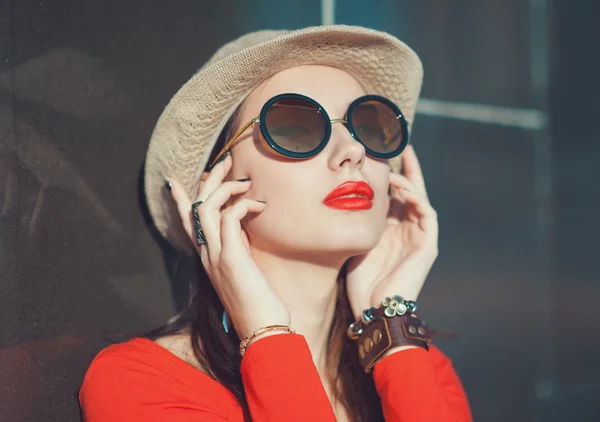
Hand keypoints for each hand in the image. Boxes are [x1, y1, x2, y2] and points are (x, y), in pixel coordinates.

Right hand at [168, 153, 289, 339]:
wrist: (261, 329)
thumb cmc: (257, 301)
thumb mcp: (243, 267)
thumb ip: (237, 245)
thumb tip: (241, 222)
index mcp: (208, 257)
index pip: (188, 222)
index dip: (179, 199)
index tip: (174, 180)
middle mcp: (206, 254)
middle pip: (196, 207)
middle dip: (210, 180)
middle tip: (227, 162)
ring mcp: (216, 256)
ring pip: (207, 207)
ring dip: (226, 187)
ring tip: (246, 182)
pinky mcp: (231, 258)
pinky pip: (229, 218)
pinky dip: (243, 205)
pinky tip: (259, 206)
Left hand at [346, 145, 438, 319]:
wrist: (374, 309)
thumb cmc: (361, 281)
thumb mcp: (354, 244)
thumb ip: (353, 221)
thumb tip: (335, 196)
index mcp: (391, 229)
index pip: (394, 195)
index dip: (391, 174)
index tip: (380, 154)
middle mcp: (407, 229)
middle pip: (411, 190)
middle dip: (408, 168)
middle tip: (403, 144)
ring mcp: (419, 236)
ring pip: (419, 198)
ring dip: (408, 182)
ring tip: (393, 170)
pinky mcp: (428, 244)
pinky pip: (427, 213)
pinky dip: (417, 199)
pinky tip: (403, 189)